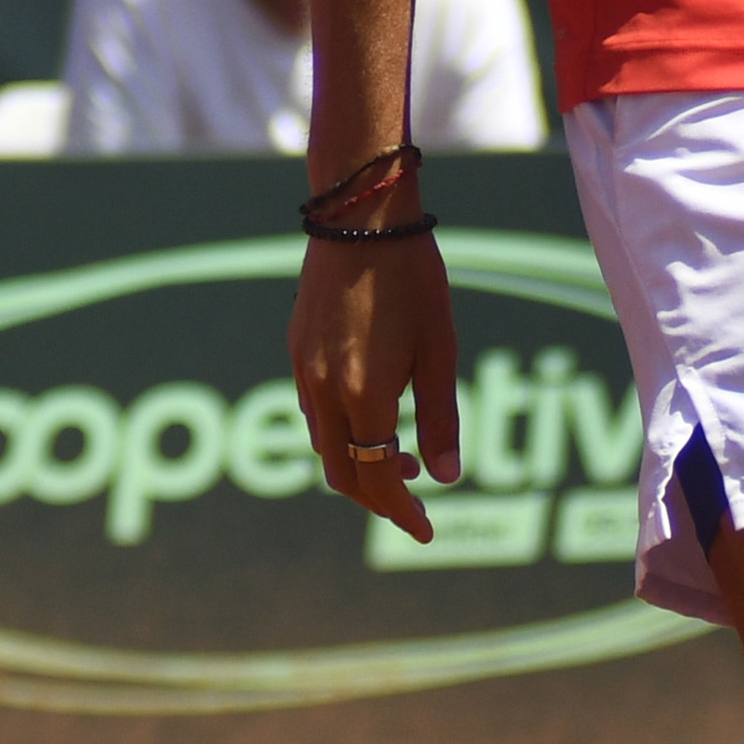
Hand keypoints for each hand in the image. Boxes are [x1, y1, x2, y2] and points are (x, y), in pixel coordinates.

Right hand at [290, 206, 464, 541]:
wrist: (360, 214)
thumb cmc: (413, 277)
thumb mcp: (439, 349)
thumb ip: (440, 416)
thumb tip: (447, 476)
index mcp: (363, 395)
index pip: (377, 479)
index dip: (401, 513)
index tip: (425, 530)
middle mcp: (323, 390)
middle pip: (342, 473)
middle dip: (377, 497)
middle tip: (414, 503)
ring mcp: (303, 368)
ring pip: (323, 443)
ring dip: (357, 463)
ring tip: (401, 456)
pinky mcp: (296, 347)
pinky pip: (313, 410)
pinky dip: (340, 430)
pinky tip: (371, 413)